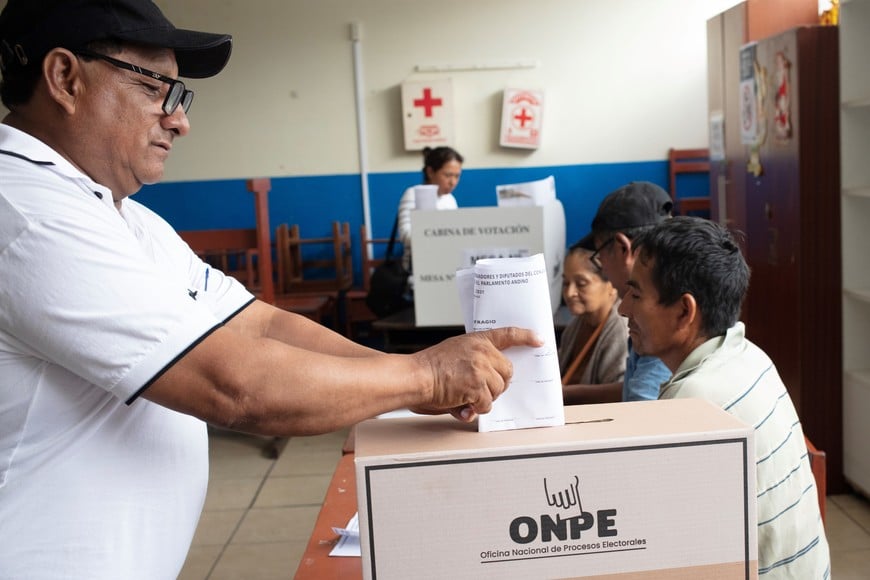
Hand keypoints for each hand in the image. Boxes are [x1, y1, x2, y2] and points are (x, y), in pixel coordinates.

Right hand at [409, 327, 541, 420]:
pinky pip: (486, 404)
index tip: (538, 339)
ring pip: (497, 390)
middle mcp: (482, 352)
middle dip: (497, 384)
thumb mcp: (455, 353)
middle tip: (481, 389)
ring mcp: (481, 369)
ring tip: (464, 395)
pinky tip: (462, 403)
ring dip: (484, 398)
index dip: (525, 336)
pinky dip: (475, 408)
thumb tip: (488, 390)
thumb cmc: (430, 367)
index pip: (507, 334)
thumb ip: (475, 363)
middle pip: (507, 373)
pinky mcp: (477, 386)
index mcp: (477, 340)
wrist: (415, 376)